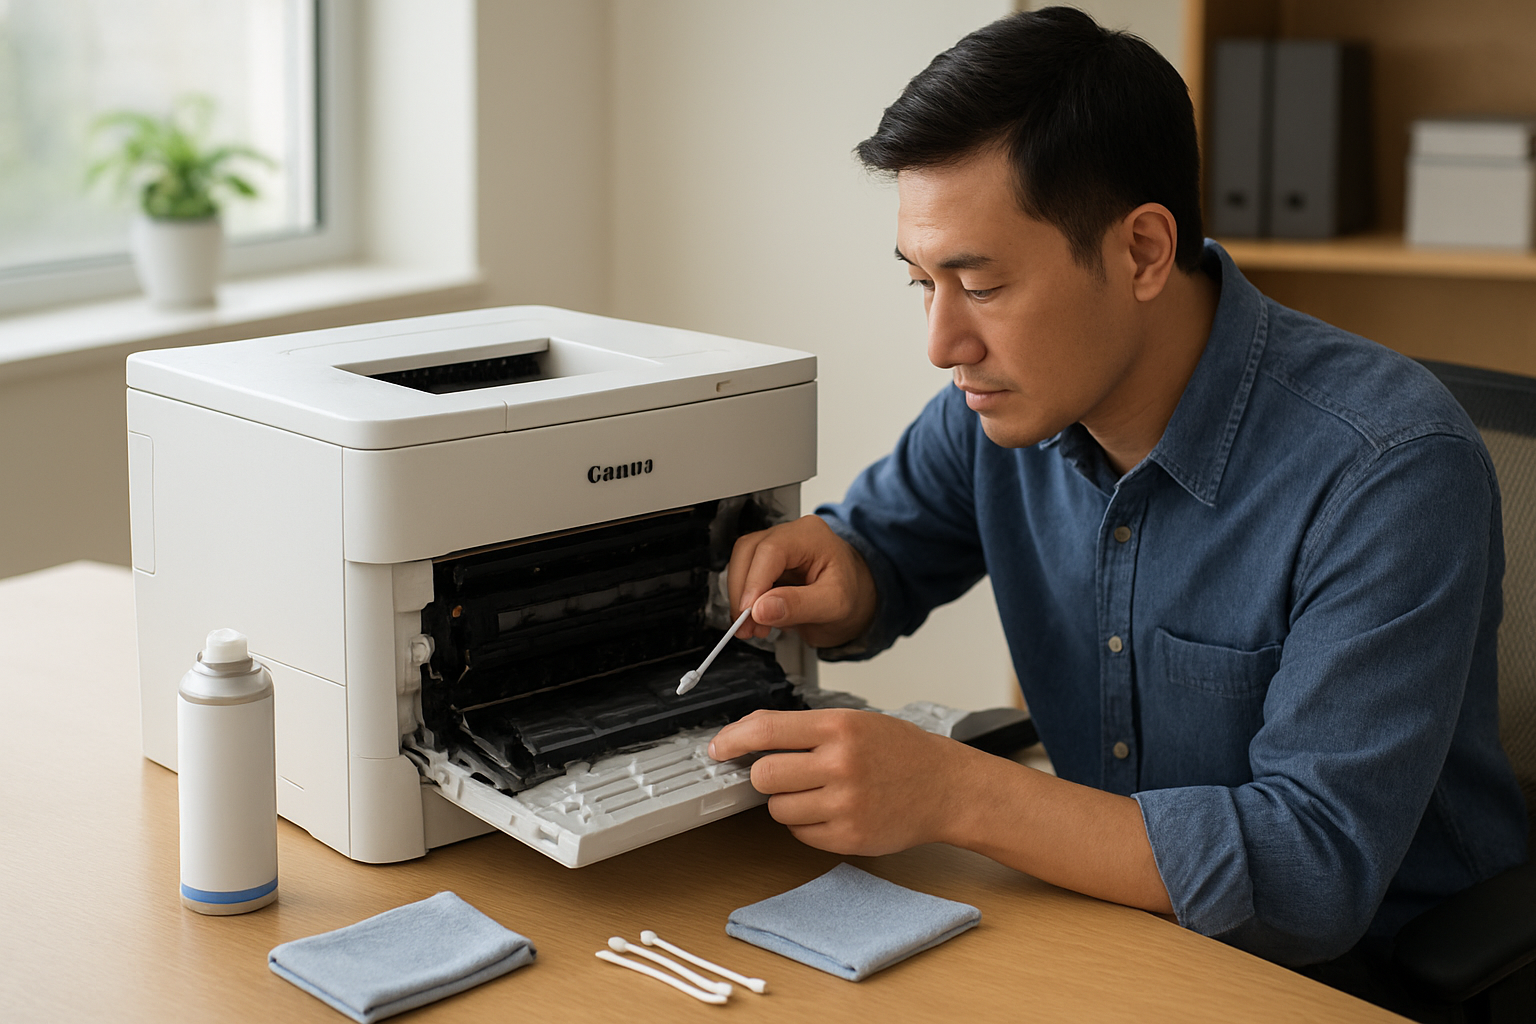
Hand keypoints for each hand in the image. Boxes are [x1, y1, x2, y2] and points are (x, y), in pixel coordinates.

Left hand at [708, 708, 974, 855]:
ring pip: (778, 808)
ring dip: (786, 801)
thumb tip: (750, 740)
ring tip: (816, 791)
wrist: (946, 787)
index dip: (732, 739)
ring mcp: (845, 804)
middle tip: (780, 773)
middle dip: (763, 775)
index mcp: (840, 727)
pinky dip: (805, 823)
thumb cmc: (901, 752)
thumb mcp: (856, 722)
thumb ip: (806, 730)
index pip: (766, 729)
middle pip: (764, 774)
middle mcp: (841, 764)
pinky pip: (799, 833)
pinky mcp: (849, 837)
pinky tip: (830, 810)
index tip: (719, 746)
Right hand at [727, 515, 877, 647]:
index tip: (748, 613)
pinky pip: (744, 574)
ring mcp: (776, 545)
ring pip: (741, 562)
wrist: (858, 597)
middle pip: (748, 552)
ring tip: (752, 627)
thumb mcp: (835, 605)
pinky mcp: (767, 562)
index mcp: (811, 535)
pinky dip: (745, 599)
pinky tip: (756, 619)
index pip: (770, 551)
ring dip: (740, 597)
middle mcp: (790, 534)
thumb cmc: (853, 594)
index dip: (753, 583)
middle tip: (746, 627)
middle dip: (742, 592)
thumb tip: (761, 610)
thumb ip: (799, 606)